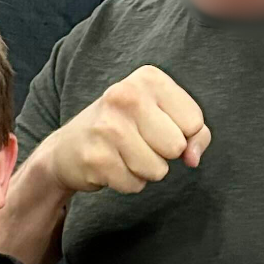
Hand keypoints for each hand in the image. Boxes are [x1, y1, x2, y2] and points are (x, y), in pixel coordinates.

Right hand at [41, 66, 210, 195]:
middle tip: (139, 142)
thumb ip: (195, 133)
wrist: (68, 148)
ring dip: (145, 171)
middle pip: (177, 147)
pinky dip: (127, 182)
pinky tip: (111, 165)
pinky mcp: (96, 157)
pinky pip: (135, 185)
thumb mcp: (163, 115)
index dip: (183, 135)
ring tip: (125, 154)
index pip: (194, 122)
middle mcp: (125, 96)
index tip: (159, 128)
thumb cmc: (125, 129)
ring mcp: (107, 127)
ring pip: (158, 170)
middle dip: (163, 154)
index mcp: (148, 78)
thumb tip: (193, 159)